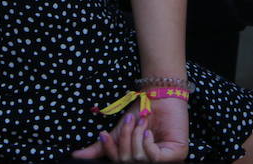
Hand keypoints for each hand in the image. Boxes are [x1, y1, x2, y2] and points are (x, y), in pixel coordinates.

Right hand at [70, 97, 187, 160]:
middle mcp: (149, 163)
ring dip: (137, 136)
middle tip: (130, 121)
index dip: (110, 150)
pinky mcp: (177, 155)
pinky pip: (155, 158)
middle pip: (127, 162)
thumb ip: (101, 147)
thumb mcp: (118, 131)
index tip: (103, 134)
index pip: (118, 162)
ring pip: (139, 159)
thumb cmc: (142, 113)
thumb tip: (75, 157)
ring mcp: (165, 161)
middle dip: (126, 139)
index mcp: (136, 160)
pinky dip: (148, 144)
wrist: (160, 95)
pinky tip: (149, 133)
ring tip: (142, 122)